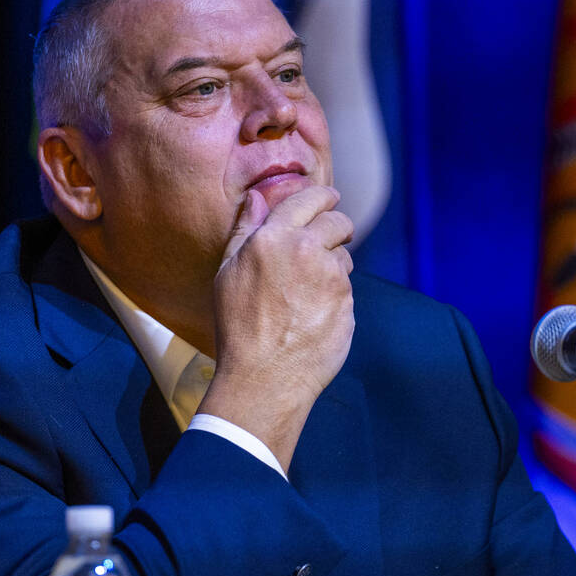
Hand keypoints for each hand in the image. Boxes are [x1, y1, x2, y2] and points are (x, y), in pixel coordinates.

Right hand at [199, 185, 354, 469]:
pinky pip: (346, 289)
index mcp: (273, 238)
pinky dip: (336, 295)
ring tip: (309, 292)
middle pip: (337, 222)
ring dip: (334, 265)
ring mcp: (331, 278)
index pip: (310, 198)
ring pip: (344, 258)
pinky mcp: (347, 303)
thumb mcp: (228, 273)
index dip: (324, 197)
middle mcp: (306, 250)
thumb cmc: (238, 327)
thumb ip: (245, 230)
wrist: (264, 378)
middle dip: (337, 226)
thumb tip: (257, 197)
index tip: (330, 199)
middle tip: (333, 238)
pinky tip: (314, 315)